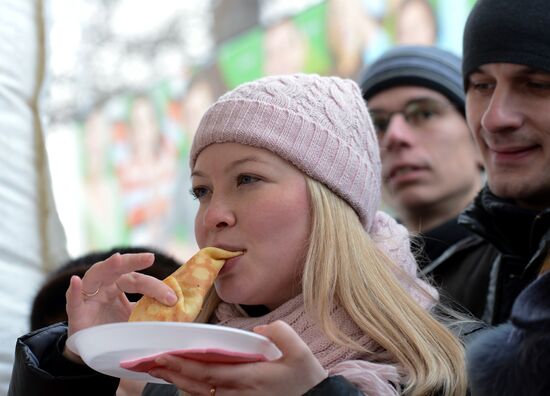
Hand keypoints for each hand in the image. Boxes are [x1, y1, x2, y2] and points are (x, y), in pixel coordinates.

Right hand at [63, 252, 176, 362]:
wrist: (89, 346)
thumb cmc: (112, 325)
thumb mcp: (133, 317)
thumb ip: (148, 310)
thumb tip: (176, 312)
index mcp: (119, 284)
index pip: (139, 280)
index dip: (156, 288)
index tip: (173, 297)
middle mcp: (104, 284)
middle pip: (119, 269)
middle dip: (134, 261)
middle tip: (150, 257)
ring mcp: (88, 296)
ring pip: (96, 275)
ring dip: (107, 266)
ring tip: (118, 259)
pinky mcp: (75, 312)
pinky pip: (73, 299)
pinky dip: (74, 290)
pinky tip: (76, 281)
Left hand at [148, 320, 327, 395]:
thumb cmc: (306, 380)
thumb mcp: (301, 352)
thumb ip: (280, 333)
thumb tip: (260, 328)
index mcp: (249, 377)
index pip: (207, 370)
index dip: (182, 364)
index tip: (162, 355)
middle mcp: (237, 392)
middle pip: (195, 384)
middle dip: (170, 373)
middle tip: (148, 362)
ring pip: (199, 394)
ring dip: (176, 382)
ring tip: (158, 370)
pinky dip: (191, 390)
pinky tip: (182, 382)